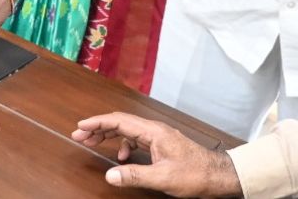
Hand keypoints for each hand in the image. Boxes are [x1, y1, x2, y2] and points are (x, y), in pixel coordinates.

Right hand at [71, 112, 240, 196]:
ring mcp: (158, 136)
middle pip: (120, 122)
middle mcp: (155, 130)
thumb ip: (134, 175)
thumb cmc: (195, 174)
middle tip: (79, 134)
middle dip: (98, 127)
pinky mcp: (162, 144)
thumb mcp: (162, 178)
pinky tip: (121, 158)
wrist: (218, 176)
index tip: (80, 126)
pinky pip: (136, 139)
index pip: (119, 121)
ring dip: (109, 135)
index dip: (97, 122)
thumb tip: (109, 174)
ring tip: (93, 142)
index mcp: (153, 132)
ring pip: (127, 130)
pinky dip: (123, 145)